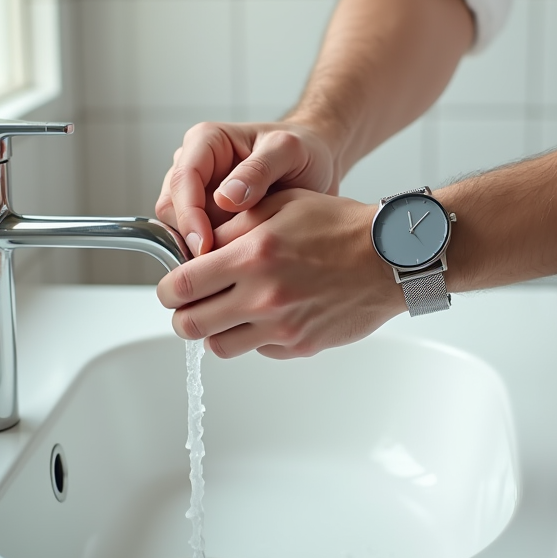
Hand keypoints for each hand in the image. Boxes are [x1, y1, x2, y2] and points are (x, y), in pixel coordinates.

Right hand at [155, 121, 338, 257]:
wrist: (317, 164)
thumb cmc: (303, 150)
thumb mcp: (289, 151)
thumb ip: (259, 169)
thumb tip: (224, 198)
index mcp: (205, 141)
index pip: (182, 180)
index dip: (188, 215)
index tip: (205, 244)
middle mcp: (194, 165)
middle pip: (172, 208)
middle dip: (192, 235)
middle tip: (223, 260)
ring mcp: (197, 192)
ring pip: (179, 227)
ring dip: (202, 246)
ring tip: (238, 257)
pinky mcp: (206, 216)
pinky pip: (197, 240)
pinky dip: (213, 252)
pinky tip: (239, 258)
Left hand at [156, 190, 406, 358]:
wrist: (389, 258)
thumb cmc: (338, 226)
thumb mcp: (279, 205)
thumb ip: (232, 227)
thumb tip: (194, 247)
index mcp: (252, 255)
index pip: (181, 286)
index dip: (167, 289)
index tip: (171, 287)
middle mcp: (263, 295)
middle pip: (191, 325)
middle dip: (182, 315)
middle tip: (189, 306)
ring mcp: (282, 326)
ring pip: (219, 346)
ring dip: (216, 331)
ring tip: (227, 313)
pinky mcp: (300, 346)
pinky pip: (258, 351)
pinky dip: (254, 338)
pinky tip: (267, 316)